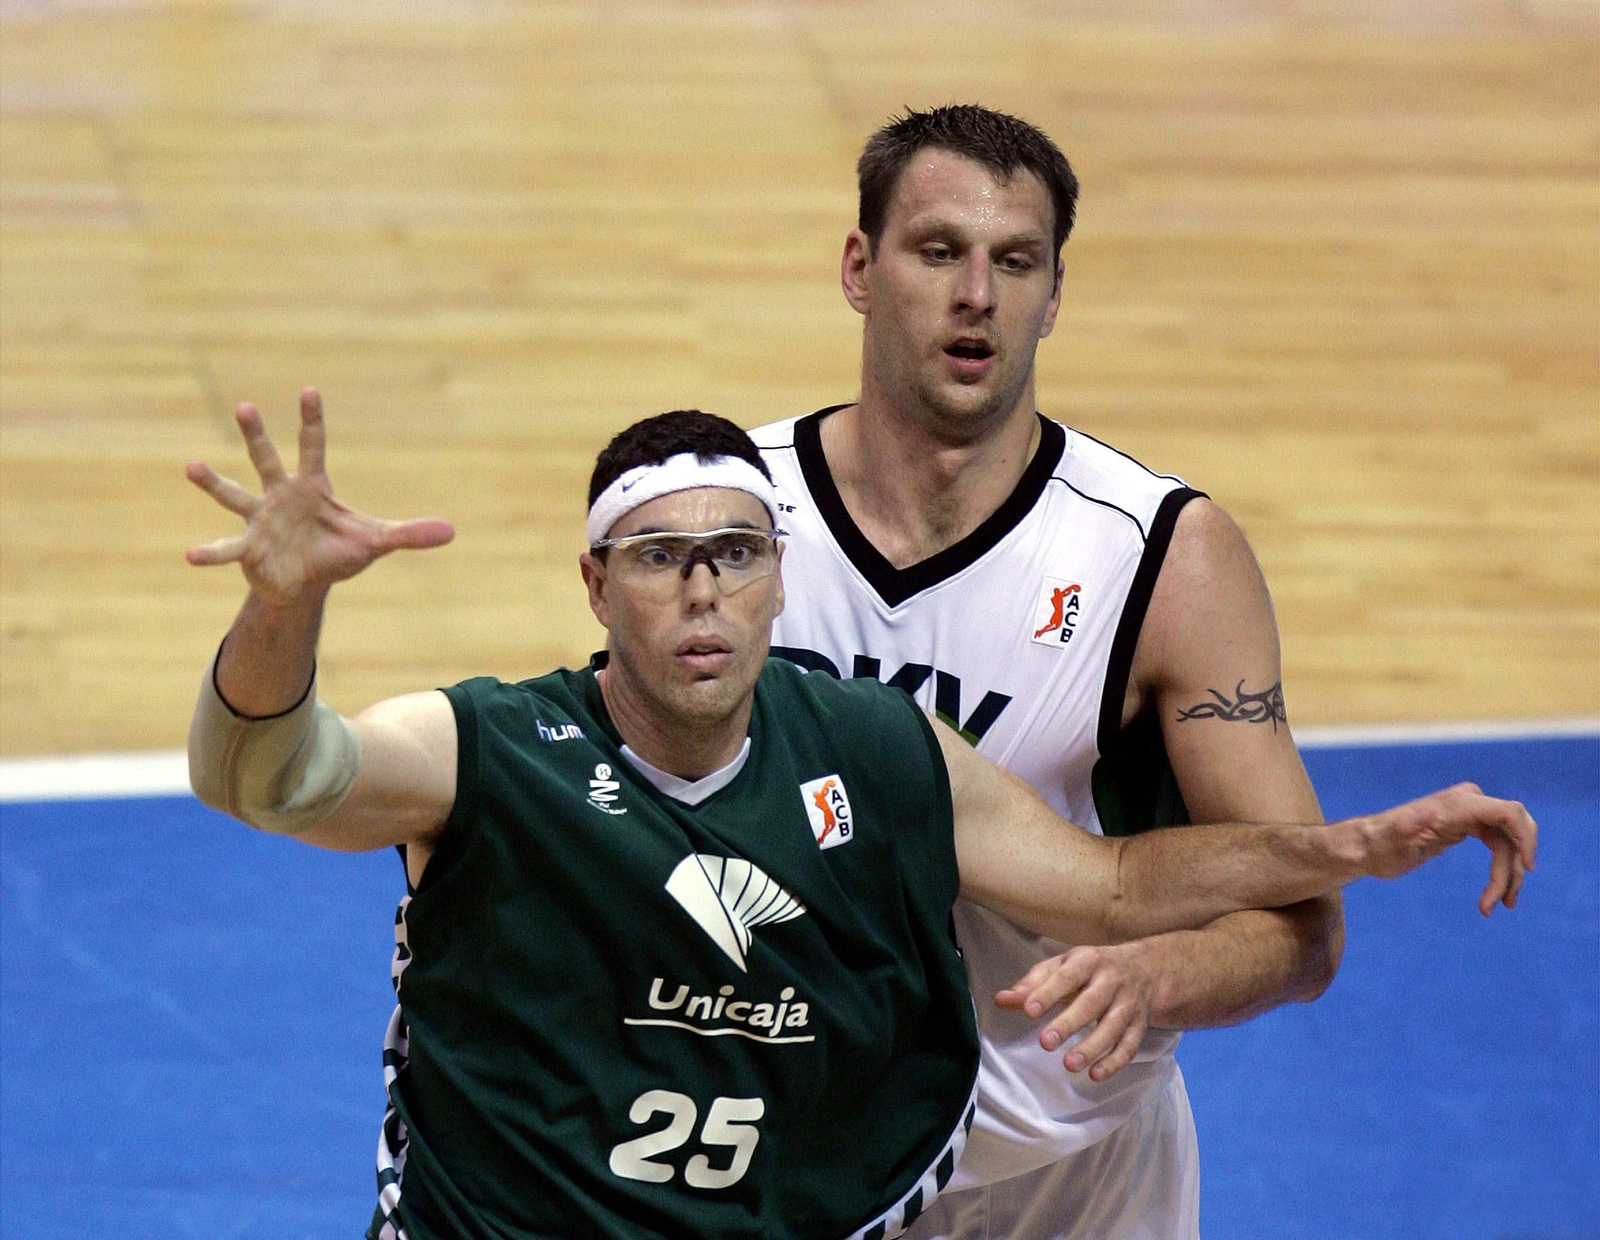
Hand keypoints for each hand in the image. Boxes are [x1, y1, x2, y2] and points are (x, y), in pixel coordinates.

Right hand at [185, 388, 453, 604]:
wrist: (306, 582)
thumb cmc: (338, 553)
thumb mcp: (376, 542)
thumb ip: (409, 535)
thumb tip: (452, 532)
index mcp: (312, 487)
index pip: (314, 447)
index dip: (313, 421)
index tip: (310, 390)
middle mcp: (280, 495)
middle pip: (266, 458)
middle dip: (257, 434)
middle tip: (246, 405)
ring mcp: (259, 519)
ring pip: (234, 494)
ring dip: (214, 482)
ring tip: (191, 466)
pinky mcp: (248, 549)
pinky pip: (227, 548)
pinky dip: (211, 552)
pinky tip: (191, 556)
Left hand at [995, 944, 1153, 1081]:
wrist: (1144, 969)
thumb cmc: (1090, 969)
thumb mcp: (1062, 967)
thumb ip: (1032, 984)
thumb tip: (1001, 1000)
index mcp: (1088, 961)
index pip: (1066, 977)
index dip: (1047, 994)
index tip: (1028, 1012)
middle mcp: (1112, 981)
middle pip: (1091, 1004)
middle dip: (1068, 1024)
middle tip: (1045, 1042)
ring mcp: (1129, 1003)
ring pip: (1112, 1027)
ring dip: (1092, 1047)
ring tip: (1068, 1064)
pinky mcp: (1140, 1025)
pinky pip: (1130, 1045)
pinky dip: (1115, 1062)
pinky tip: (1095, 1075)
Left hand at [1360, 782, 1536, 914]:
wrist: (1369, 846)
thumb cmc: (1377, 843)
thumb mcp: (1390, 838)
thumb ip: (1406, 827)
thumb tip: (1422, 816)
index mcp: (1457, 804)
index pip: (1509, 813)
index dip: (1526, 838)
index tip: (1528, 868)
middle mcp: (1468, 804)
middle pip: (1514, 833)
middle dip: (1514, 867)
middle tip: (1505, 901)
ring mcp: (1470, 815)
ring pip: (1508, 845)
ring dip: (1507, 877)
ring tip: (1491, 907)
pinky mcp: (1468, 828)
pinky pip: (1499, 847)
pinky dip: (1501, 871)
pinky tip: (1494, 897)